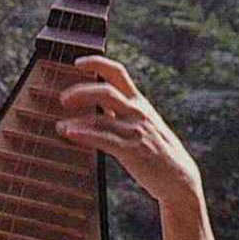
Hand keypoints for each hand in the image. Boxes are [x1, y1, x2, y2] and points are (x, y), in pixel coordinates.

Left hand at [55, 56, 202, 211]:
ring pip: (101, 118)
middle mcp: (137, 112)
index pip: (118, 72)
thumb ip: (120, 112)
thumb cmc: (156, 150)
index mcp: (139, 102)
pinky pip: (103, 139)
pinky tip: (69, 134)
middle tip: (63, 99)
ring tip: (59, 126)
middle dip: (81, 92)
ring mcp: (135, 131)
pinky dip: (84, 135)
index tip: (77, 62)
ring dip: (76, 120)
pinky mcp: (132, 151)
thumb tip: (96, 104)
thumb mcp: (142, 123)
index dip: (96, 62)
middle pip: (105, 91)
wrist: (178, 177)